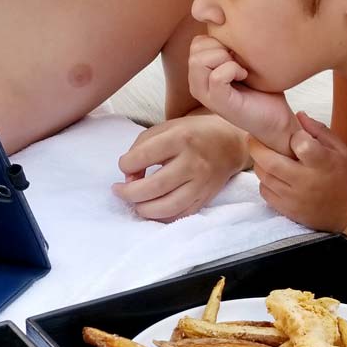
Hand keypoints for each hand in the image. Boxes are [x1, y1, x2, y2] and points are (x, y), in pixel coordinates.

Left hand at [112, 114, 247, 221]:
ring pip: (166, 207)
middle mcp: (193, 162)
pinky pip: (178, 216)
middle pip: (154, 187)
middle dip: (128, 193)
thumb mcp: (163, 130)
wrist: (228, 143)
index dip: (125, 165)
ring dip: (142, 209)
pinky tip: (151, 208)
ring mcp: (201, 184)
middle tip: (119, 191)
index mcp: (181, 138)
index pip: (143, 156)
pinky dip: (160, 217)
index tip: (124, 166)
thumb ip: (139, 149)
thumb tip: (128, 180)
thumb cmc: (189, 134)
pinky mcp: (205, 199)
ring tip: (134, 202)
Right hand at [189, 36, 298, 155]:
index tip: (237, 53)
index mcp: (200, 73)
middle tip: (239, 61)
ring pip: (199, 61)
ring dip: (225, 59)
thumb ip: (230, 44)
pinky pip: (217, 76)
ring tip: (240, 69)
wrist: (276, 118)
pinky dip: (233, 70)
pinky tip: (244, 76)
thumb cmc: (262, 87)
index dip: (219, 40)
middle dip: (221, 48)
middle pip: (196, 49)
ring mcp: (206, 96)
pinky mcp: (219, 104)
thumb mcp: (243, 59)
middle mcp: (197, 84)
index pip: (197, 42)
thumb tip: (226, 18)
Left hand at [250, 112, 346, 229]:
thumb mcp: (343, 150)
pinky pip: (266, 194)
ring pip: (264, 178)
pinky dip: (264, 182)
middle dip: (257, 147)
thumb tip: (298, 115)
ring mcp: (295, 199)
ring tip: (264, 155)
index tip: (294, 135)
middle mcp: (307, 182)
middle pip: (270, 162)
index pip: (299, 144)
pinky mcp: (290, 212)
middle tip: (254, 137)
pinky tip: (272, 175)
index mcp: (323, 164)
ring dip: (260, 164)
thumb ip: (319, 131)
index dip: (293, 136)